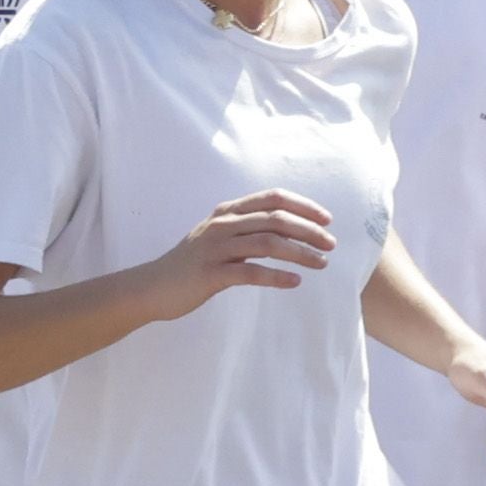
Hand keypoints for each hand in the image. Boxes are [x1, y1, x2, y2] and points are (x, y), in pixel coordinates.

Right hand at [140, 191, 333, 319]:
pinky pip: (250, 272)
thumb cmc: (192, 263)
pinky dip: (276, 276)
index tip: (326, 220)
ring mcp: (215, 248)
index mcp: (227, 212)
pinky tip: (295, 281)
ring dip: (300, 253)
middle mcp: (222, 224)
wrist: (153, 286)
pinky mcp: (210, 274)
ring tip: (322, 264)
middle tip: (331, 244)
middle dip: (309, 231)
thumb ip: (246, 227)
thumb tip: (288, 228)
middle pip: (275, 220)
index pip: (272, 198)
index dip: (303, 206)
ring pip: (267, 244)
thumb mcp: (218, 236)